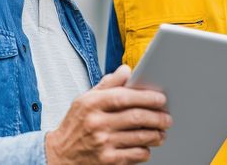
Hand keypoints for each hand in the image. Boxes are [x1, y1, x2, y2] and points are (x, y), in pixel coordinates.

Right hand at [45, 65, 171, 163]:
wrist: (59, 155)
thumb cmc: (75, 125)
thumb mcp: (85, 100)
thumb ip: (107, 84)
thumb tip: (126, 70)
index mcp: (91, 104)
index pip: (124, 97)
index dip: (146, 97)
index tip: (160, 99)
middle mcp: (96, 123)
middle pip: (136, 117)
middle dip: (157, 117)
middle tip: (166, 118)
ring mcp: (102, 143)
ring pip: (139, 137)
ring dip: (156, 134)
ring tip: (161, 132)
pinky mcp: (107, 161)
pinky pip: (135, 154)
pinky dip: (145, 150)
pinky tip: (147, 146)